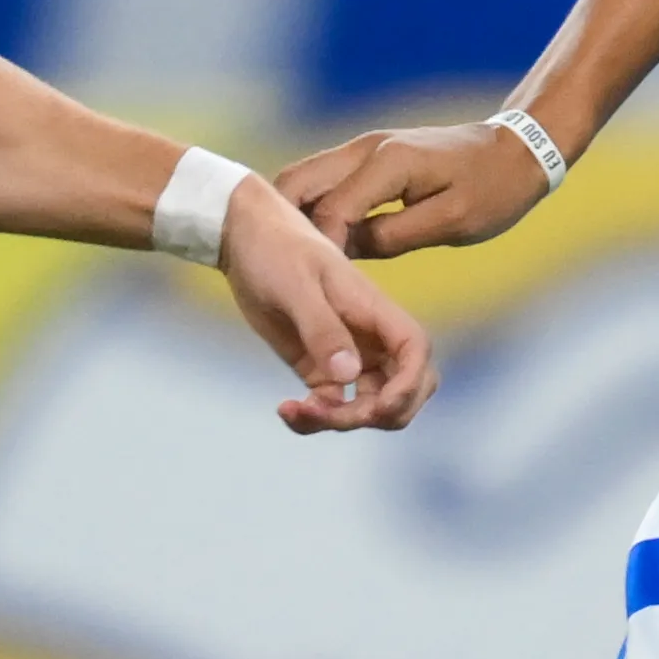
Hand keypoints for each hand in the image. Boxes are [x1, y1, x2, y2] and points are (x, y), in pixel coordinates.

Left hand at [220, 178, 437, 433]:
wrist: (244, 238)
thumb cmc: (276, 248)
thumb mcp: (296, 284)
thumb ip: (322, 329)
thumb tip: (347, 376)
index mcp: (374, 310)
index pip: (415, 351)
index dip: (409, 386)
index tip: (378, 407)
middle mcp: (369, 337)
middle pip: (403, 389)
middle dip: (377, 414)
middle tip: (329, 413)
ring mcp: (346, 355)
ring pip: (367, 405)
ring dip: (341, 421)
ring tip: (296, 411)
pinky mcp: (318, 368)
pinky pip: (331, 405)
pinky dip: (315, 418)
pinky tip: (286, 409)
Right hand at [276, 120, 555, 261]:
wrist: (517, 149)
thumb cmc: (493, 190)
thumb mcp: (450, 222)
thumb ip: (395, 237)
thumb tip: (347, 253)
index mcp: (387, 163)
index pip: (331, 209)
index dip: (317, 250)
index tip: (311, 288)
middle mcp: (365, 148)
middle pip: (297, 183)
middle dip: (283, 225)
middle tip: (280, 271)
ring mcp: (363, 149)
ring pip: (304, 180)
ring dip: (292, 216)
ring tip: (290, 262)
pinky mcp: (368, 158)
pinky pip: (324, 183)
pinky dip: (311, 210)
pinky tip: (313, 246)